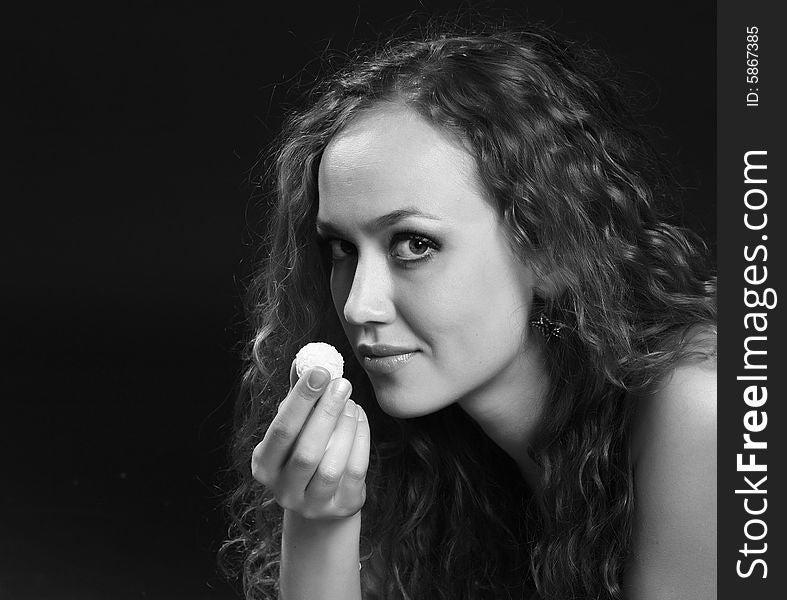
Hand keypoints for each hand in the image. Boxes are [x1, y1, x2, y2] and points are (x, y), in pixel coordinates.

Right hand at [251, 360, 370, 519]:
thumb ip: (298, 398)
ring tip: (351, 403)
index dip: (300, 400)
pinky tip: (360, 419)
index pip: (281, 431)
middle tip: (343, 383)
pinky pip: (355, 472)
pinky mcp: (341, 508)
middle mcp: (283, 490)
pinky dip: (361, 441)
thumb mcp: (295, 428)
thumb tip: (305, 360)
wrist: (320, 501)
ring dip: (345, 428)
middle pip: (306, 451)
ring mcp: (312, 504)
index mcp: (264, 465)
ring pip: (331, 466)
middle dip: (326, 413)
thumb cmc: (304, 451)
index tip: (319, 371)